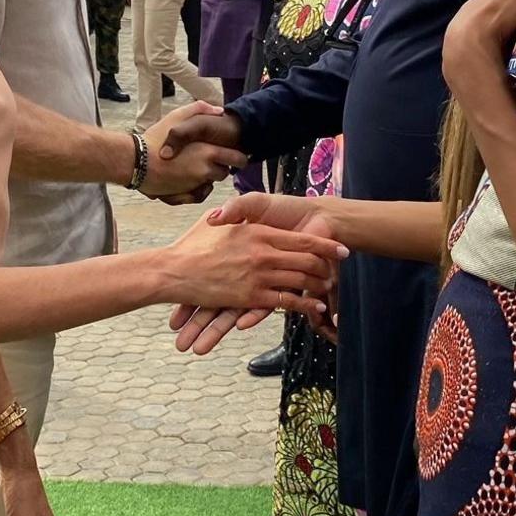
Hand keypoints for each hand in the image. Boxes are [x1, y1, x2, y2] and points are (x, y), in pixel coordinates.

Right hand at [142, 103, 245, 201]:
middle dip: (219, 168)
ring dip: (207, 179)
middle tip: (209, 160)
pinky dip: (196, 190)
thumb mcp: (177, 116)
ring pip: (210, 184)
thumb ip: (200, 109)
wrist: (134, 162)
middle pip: (224, 173)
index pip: (238, 159)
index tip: (234, 156)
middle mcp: (204, 171)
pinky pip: (198, 196)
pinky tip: (187, 181)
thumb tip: (219, 110)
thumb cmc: (155, 138)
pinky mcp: (183, 196)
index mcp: (208, 152)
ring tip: (193, 169)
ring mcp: (194, 185)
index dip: (237, 157)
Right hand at [161, 212, 344, 355]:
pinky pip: (287, 302)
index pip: (301, 238)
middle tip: (338, 269)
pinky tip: (316, 307)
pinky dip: (305, 305)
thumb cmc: (192, 245)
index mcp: (258, 231)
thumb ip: (233, 213)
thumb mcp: (215, 220)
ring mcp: (259, 275)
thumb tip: (240, 208)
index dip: (325, 244)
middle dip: (327, 265)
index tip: (341, 248)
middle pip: (308, 259)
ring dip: (319, 285)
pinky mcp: (251, 296)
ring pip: (301, 280)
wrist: (174, 270)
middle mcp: (263, 252)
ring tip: (330, 287)